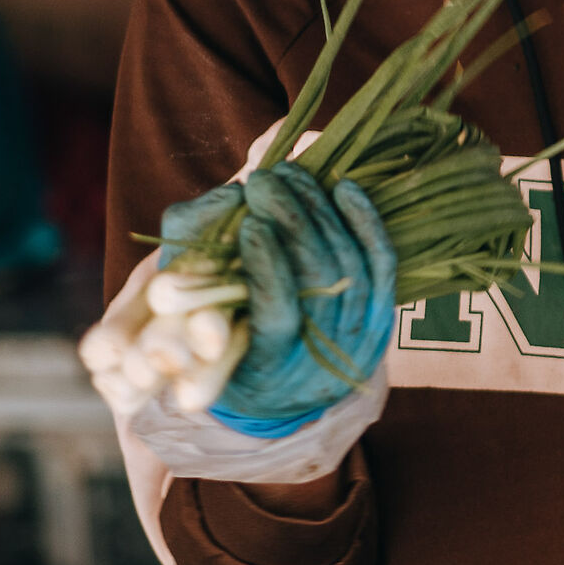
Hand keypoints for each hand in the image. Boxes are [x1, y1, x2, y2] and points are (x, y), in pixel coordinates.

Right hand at [208, 164, 397, 437]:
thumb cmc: (213, 341)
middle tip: (264, 181)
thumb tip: (228, 201)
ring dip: (320, 211)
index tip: (249, 223)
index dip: (267, 267)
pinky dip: (366, 222)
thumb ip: (192, 263)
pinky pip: (382, 265)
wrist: (278, 390)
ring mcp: (358, 340)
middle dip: (293, 222)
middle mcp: (320, 362)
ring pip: (350, 265)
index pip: (277, 315)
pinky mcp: (381, 316)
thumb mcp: (181, 316)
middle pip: (319, 281)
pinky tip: (343, 188)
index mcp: (264, 370)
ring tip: (289, 174)